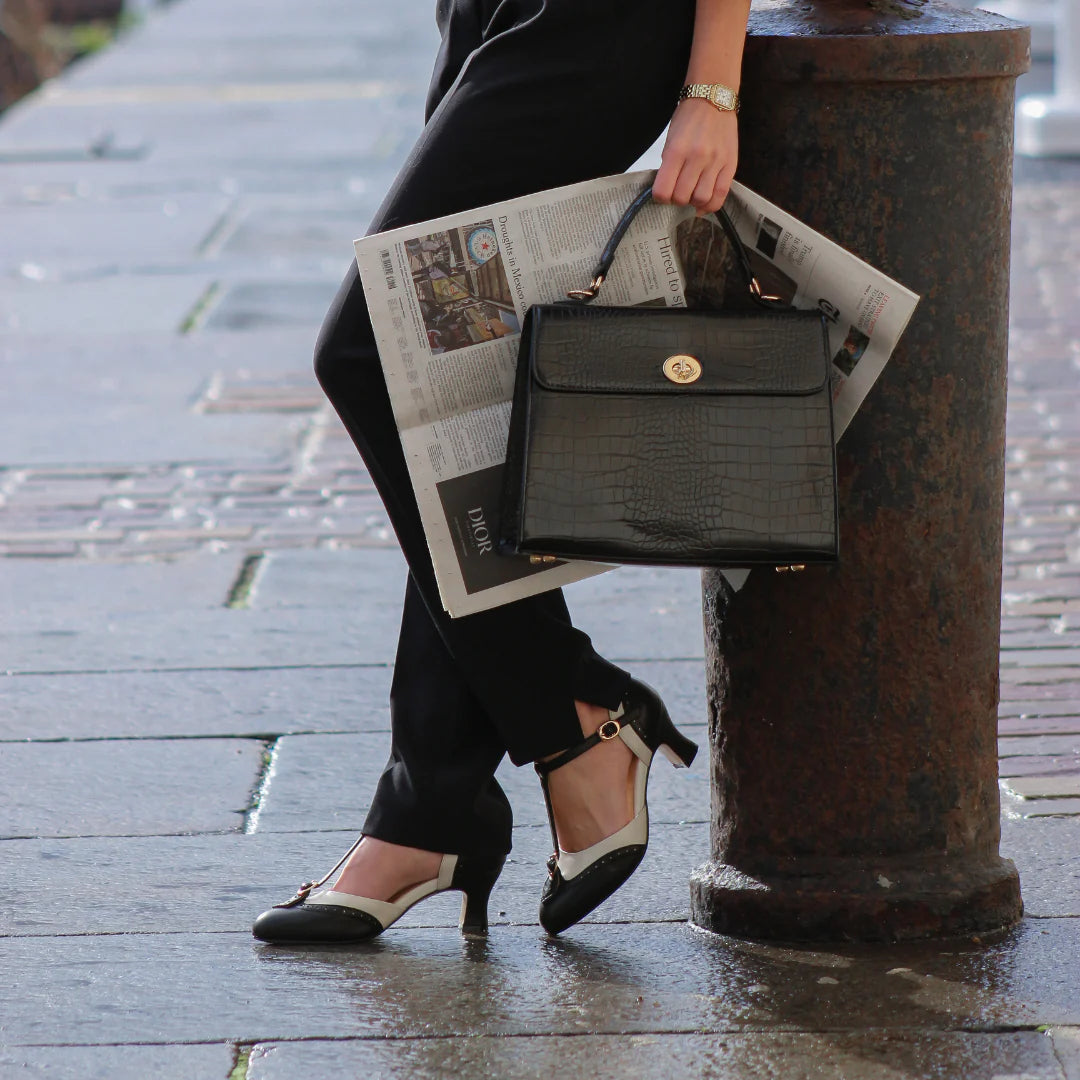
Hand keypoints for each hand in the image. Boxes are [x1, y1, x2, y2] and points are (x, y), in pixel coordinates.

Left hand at [652, 98, 737, 215]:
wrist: (713, 99)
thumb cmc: (688, 118)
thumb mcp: (670, 140)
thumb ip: (669, 166)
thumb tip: (668, 191)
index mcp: (676, 151)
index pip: (663, 191)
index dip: (660, 197)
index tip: (662, 193)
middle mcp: (696, 158)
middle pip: (681, 198)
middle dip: (676, 200)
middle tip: (677, 191)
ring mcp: (716, 162)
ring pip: (701, 199)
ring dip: (693, 202)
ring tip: (691, 194)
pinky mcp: (730, 165)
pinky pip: (720, 196)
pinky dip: (710, 206)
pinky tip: (703, 204)